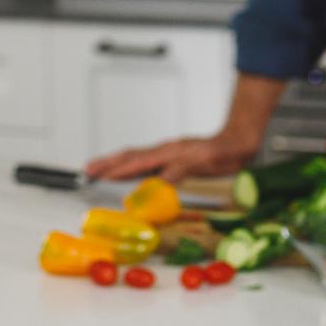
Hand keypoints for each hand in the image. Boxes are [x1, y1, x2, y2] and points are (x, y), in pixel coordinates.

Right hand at [84, 133, 257, 182]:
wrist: (238, 142)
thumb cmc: (222, 154)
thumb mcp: (201, 164)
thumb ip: (177, 172)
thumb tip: (155, 183)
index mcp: (168, 152)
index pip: (136, 162)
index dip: (116, 170)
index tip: (98, 175)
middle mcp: (164, 150)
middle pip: (129, 156)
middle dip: (107, 163)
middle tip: (87, 169)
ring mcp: (168, 152)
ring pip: (135, 156)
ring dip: (116, 163)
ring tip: (100, 169)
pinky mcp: (173, 156)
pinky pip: (145, 160)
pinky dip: (131, 165)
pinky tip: (130, 171)